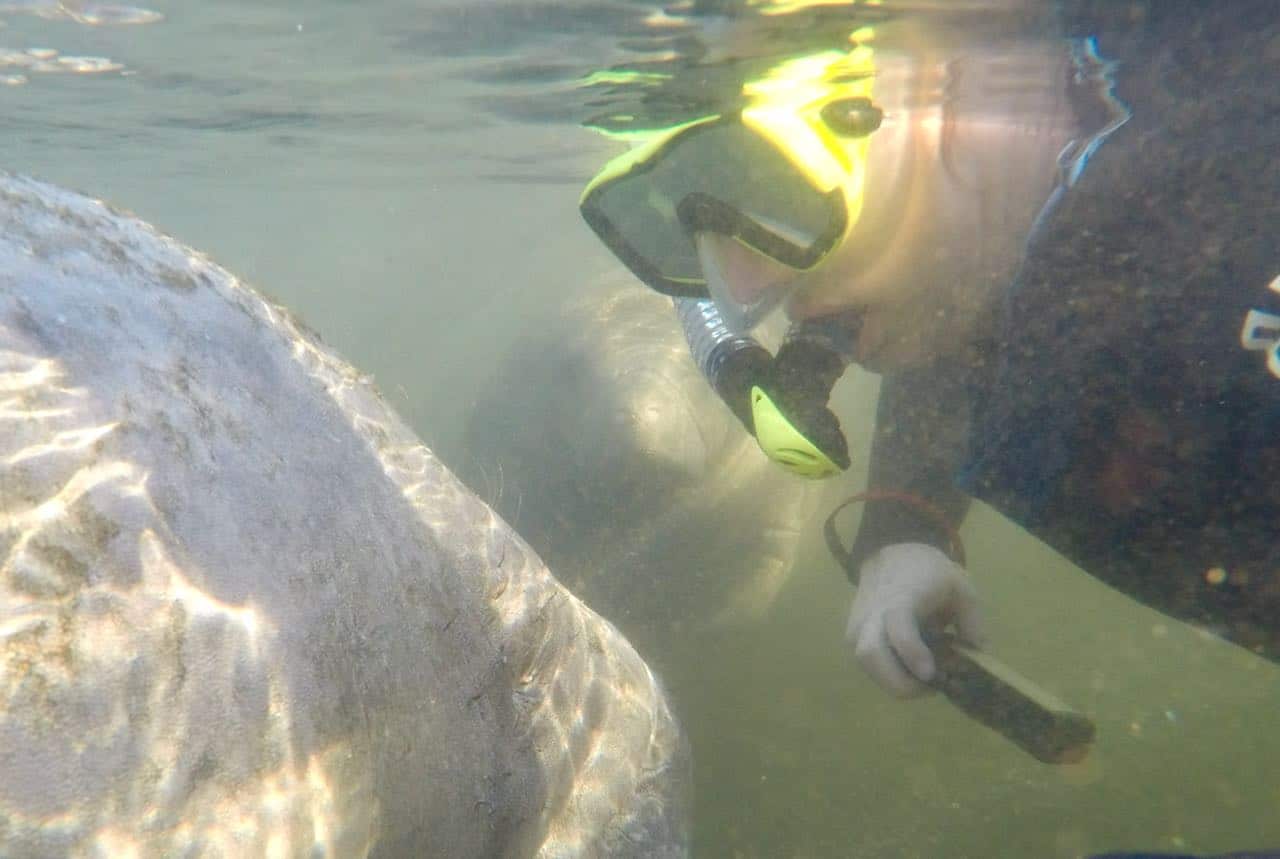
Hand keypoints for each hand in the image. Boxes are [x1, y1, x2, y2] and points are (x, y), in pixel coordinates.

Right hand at [845, 542, 985, 697]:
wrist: (892, 554)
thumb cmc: (930, 571)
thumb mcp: (962, 588)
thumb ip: (973, 624)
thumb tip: (979, 659)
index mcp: (901, 597)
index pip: (898, 628)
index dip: (912, 653)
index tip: (931, 674)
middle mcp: (872, 613)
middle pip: (870, 655)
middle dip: (901, 682)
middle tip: (932, 685)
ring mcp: (857, 626)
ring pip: (868, 667)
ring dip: (896, 681)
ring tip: (924, 674)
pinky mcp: (853, 636)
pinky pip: (869, 665)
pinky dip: (889, 674)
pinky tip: (910, 666)